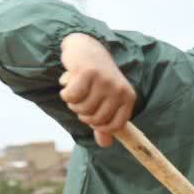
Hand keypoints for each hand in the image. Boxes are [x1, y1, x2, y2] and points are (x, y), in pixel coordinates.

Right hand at [59, 33, 135, 147]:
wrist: (86, 48)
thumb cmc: (96, 79)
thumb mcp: (105, 100)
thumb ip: (104, 122)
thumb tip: (105, 145)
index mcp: (128, 98)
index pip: (114, 126)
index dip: (98, 125)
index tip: (92, 115)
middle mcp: (119, 90)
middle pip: (95, 119)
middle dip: (83, 113)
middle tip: (82, 99)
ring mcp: (104, 81)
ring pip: (82, 109)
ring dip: (73, 103)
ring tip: (77, 89)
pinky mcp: (88, 73)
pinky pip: (71, 96)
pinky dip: (66, 93)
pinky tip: (69, 83)